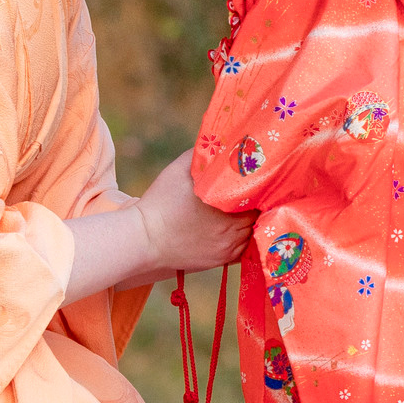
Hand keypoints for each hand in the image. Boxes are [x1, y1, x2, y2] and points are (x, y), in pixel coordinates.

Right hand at [136, 151, 252, 273]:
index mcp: (225, 205)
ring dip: (251, 220)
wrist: (144, 239)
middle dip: (256, 202)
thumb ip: (204, 154)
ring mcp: (228, 248)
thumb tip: (223, 141)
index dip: (258, 184)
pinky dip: (244, 236)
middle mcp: (232, 230)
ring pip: (253, 231)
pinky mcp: (222, 260)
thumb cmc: (161, 202)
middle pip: (259, 213)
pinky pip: (245, 247)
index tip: (253, 177)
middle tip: (252, 191)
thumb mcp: (180, 168)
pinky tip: (235, 226)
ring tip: (243, 208)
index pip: (258, 193)